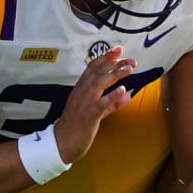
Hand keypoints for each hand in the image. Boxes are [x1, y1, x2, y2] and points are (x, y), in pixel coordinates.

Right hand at [53, 46, 136, 164]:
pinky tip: (123, 90)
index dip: (105, 57)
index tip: (118, 49)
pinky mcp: (88, 116)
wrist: (61, 143)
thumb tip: (127, 95)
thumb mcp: (95, 112)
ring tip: (128, 69)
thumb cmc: (77, 126)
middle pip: (98, 73)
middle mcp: (81, 93)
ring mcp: (84, 103)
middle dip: (115, 64)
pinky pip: (100, 104)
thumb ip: (111, 103)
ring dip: (115, 75)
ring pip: (99, 84)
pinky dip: (112, 96)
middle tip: (130, 60)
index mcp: (81, 89)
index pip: (92, 68)